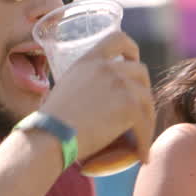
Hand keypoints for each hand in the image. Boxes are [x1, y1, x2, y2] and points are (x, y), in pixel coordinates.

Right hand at [39, 30, 152, 164]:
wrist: (51, 135)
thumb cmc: (48, 122)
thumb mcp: (61, 90)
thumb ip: (77, 87)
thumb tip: (81, 101)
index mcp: (89, 60)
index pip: (118, 39)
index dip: (131, 49)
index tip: (134, 60)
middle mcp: (108, 67)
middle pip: (140, 71)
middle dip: (143, 90)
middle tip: (138, 109)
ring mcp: (121, 85)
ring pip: (147, 100)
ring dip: (147, 119)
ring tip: (141, 138)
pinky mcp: (130, 106)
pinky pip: (145, 124)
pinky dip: (145, 142)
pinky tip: (141, 156)